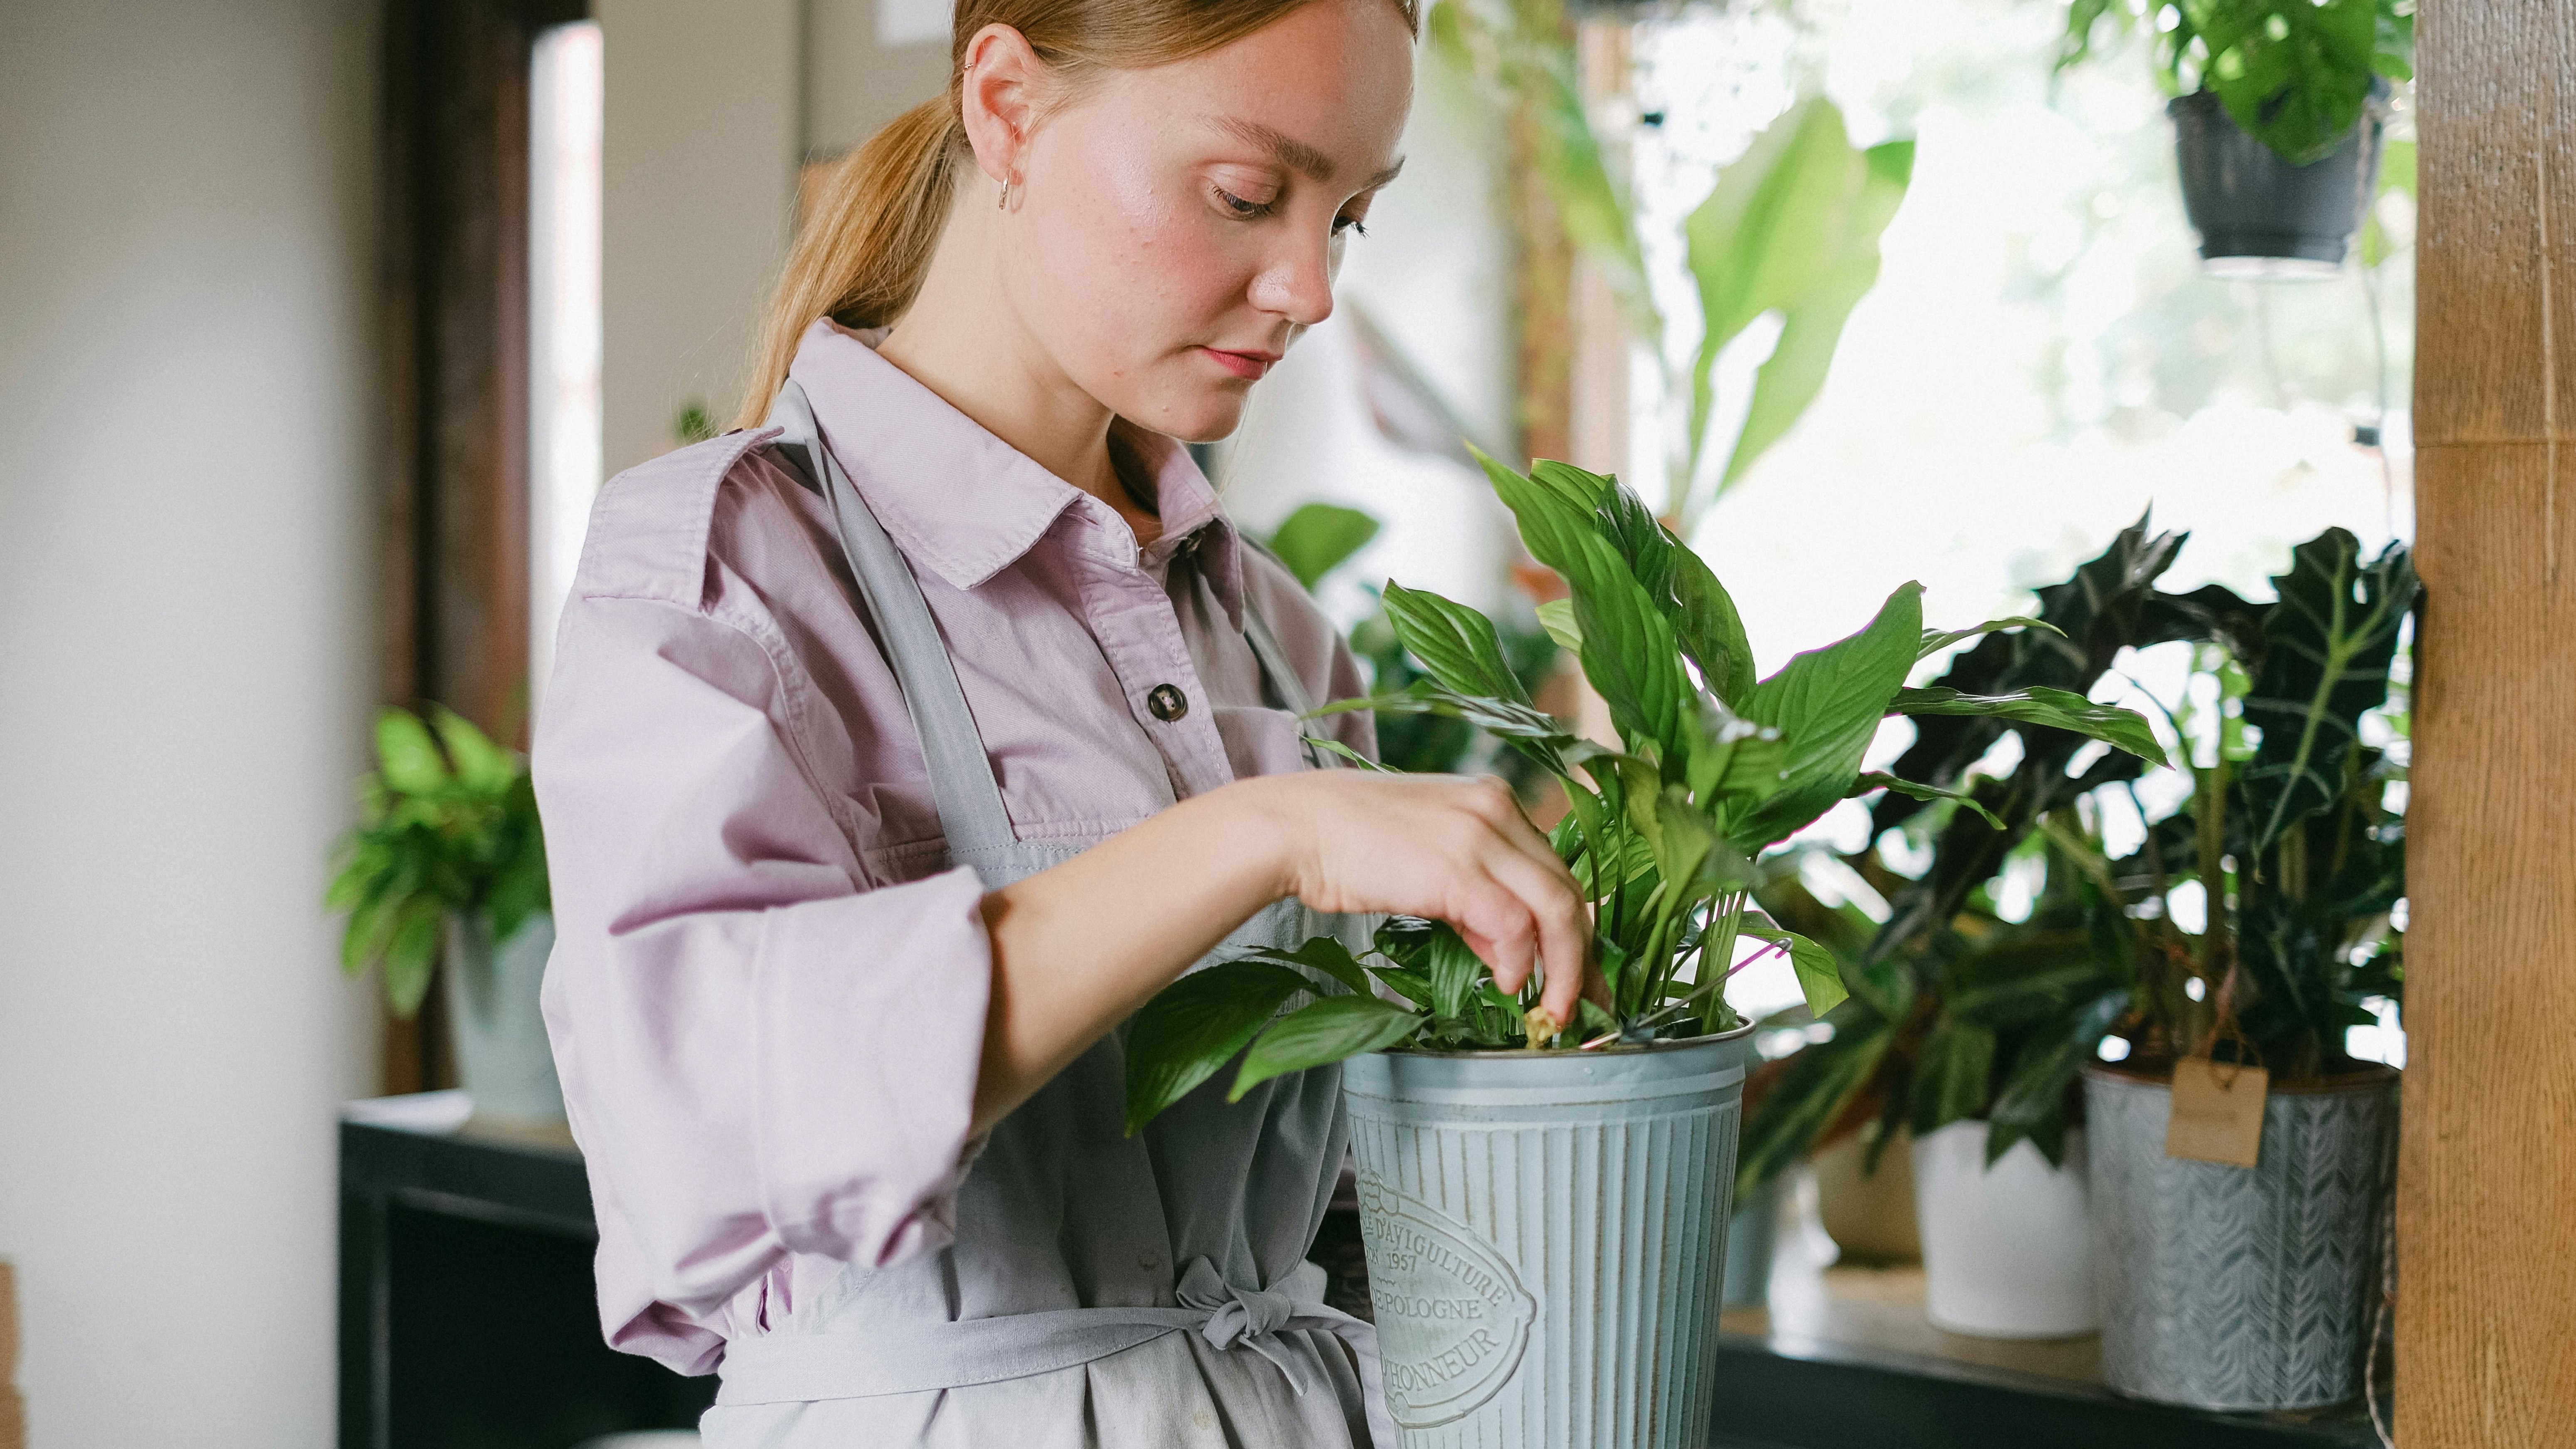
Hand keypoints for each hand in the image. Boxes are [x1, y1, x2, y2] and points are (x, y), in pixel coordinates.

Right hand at [1237, 770, 1597, 1028]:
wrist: (1295, 827)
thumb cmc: (1350, 846)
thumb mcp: (1430, 861)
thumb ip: (1476, 898)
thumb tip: (1510, 954)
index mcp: (1494, 801)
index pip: (1556, 872)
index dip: (1575, 930)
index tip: (1580, 976)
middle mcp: (1498, 810)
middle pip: (1568, 891)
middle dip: (1583, 957)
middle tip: (1583, 1006)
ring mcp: (1480, 835)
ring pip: (1558, 909)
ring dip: (1563, 970)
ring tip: (1552, 1011)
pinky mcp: (1458, 869)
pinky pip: (1515, 924)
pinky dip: (1521, 962)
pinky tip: (1506, 984)